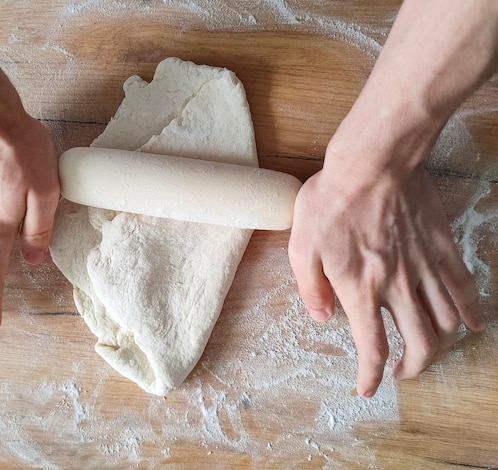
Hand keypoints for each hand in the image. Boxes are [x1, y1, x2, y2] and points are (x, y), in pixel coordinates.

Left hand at [288, 153, 485, 397]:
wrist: (373, 161)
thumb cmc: (331, 200)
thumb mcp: (301, 244)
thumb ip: (310, 286)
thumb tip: (322, 317)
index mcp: (360, 288)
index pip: (372, 346)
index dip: (371, 375)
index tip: (368, 387)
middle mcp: (397, 286)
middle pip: (419, 343)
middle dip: (412, 368)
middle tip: (401, 373)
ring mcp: (424, 267)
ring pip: (444, 321)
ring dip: (438, 344)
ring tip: (426, 349)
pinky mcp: (442, 247)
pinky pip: (463, 286)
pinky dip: (470, 310)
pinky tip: (470, 323)